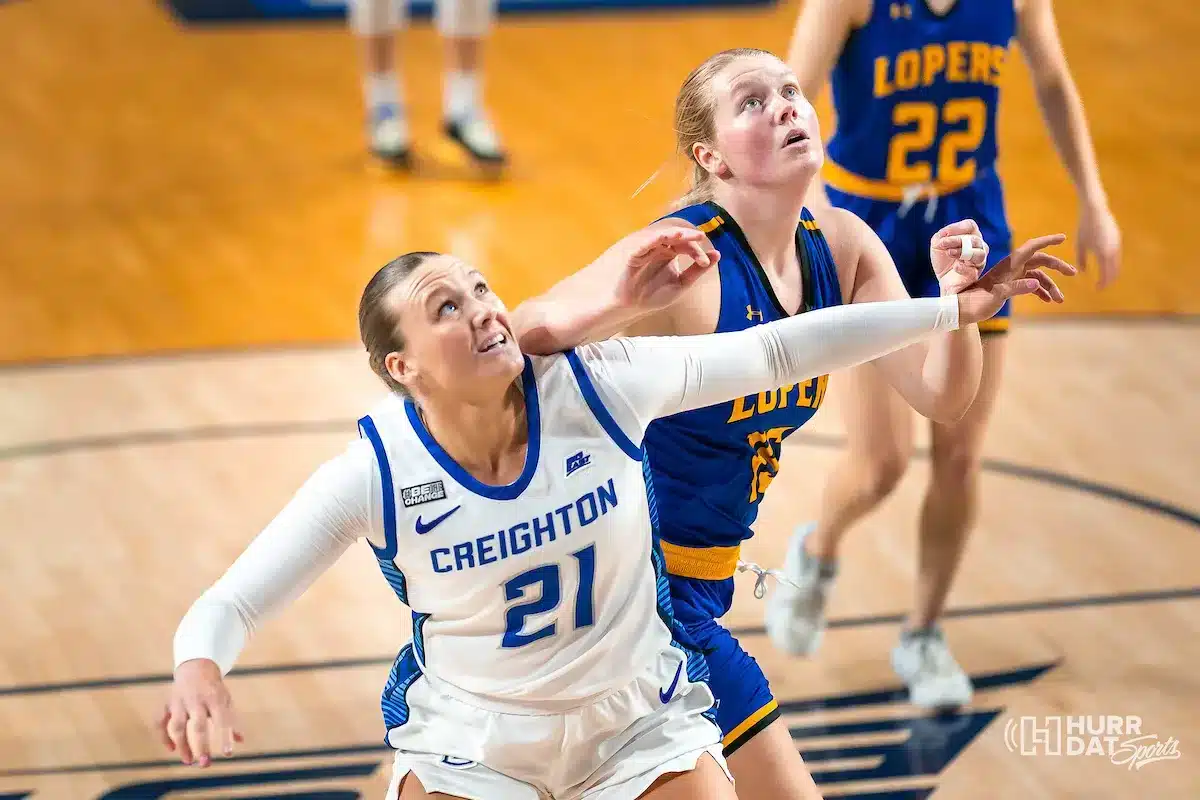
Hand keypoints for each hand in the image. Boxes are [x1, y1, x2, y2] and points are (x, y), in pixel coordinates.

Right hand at [159, 658, 242, 766]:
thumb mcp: (227, 700)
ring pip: (177, 726)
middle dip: (201, 747)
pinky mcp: (167, 703)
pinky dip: (163, 736)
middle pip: (198, 727)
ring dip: (182, 746)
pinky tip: (171, 748)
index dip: (225, 737)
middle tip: (205, 764)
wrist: (196, 667)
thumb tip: (240, 741)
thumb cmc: (214, 689)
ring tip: (189, 761)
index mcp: (215, 698)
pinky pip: (160, 721)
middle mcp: (196, 700)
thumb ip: (232, 719)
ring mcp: (179, 702)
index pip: (222, 720)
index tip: (228, 754)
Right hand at [612, 222, 718, 312]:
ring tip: (686, 234)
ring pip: (662, 236)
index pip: (687, 246)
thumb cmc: (655, 295)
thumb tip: (717, 254)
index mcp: (671, 253)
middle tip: (702, 237)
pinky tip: (667, 237)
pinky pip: (645, 244)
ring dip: (675, 234)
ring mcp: (648, 250)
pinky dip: (656, 239)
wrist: (633, 307)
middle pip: (677, 237)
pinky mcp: (636, 255)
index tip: (705, 263)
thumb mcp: (682, 283)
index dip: (697, 251)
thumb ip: (697, 270)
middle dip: (689, 237)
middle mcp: (660, 248)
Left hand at [931, 219, 990, 296]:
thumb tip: (945, 233)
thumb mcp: (938, 245)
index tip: (943, 234)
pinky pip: (973, 270)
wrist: (944, 281)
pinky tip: (955, 267)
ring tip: (950, 253)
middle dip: (956, 240)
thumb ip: (941, 236)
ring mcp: (979, 262)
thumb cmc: (944, 260)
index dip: (957, 227)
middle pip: (974, 239)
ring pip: (979, 254)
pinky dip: (963, 267)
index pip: (970, 226)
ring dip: (962, 252)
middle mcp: (979, 248)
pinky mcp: (974, 275)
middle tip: (943, 244)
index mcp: (971, 237)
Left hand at [956, 233, 1077, 325]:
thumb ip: (1015, 289)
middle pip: (1040, 261)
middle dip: (1057, 266)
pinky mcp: (1011, 287)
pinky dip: (1040, 291)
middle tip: (1073, 273)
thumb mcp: (996, 295)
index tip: (1063, 237)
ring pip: (1038, 277)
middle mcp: (1013, 268)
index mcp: (1010, 265)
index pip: (1031, 248)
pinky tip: (1048, 301)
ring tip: (1059, 300)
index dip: (1047, 241)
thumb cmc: (977, 301)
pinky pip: (1031, 286)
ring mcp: (1013, 277)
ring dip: (1050, 286)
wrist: (962, 309)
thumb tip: (1035, 285)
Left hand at [1077, 203, 1120, 288]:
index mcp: (1103, 254)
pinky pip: (1117, 255)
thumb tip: (1083, 272)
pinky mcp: (1118, 239)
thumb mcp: (1080, 245)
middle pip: (1114, 271)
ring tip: (1104, 278)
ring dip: (1112, 272)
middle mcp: (1113, 250)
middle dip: (1109, 280)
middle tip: (1101, 286)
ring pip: (1117, 263)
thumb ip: (1081, 260)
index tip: (1097, 289)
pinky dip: (1113, 263)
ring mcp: (1117, 244)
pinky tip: (1106, 265)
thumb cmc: (1084, 227)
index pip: (1106, 274)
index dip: (1102, 283)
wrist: (1095, 210)